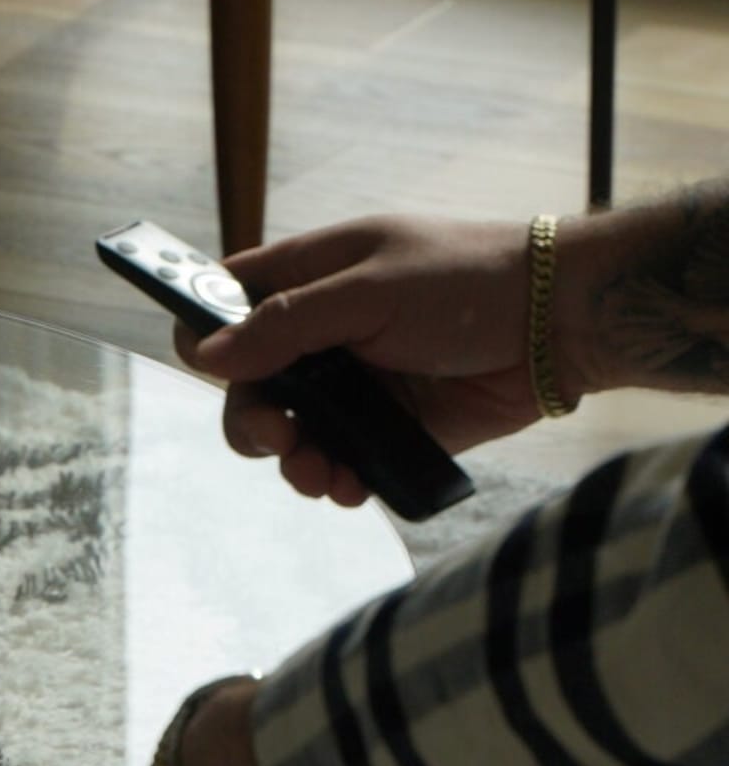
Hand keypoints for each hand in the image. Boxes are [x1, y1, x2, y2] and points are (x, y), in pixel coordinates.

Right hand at [179, 216, 543, 507]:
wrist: (560, 324)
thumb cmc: (467, 281)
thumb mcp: (369, 291)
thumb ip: (286, 324)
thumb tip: (208, 354)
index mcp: (309, 279)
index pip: (227, 302)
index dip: (205, 333)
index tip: (208, 366)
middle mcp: (323, 333)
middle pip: (250, 386)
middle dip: (251, 420)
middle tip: (275, 438)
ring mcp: (356, 384)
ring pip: (293, 435)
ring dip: (294, 462)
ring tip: (320, 475)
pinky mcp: (391, 429)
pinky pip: (343, 463)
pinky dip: (338, 481)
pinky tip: (352, 487)